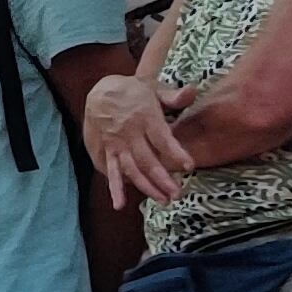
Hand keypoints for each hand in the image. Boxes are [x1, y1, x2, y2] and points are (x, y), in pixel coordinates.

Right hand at [79, 72, 194, 207]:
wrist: (98, 92)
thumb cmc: (132, 92)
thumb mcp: (153, 88)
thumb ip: (173, 95)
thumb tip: (192, 91)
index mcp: (145, 117)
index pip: (162, 138)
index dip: (175, 153)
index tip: (189, 166)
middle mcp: (129, 133)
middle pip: (147, 160)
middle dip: (163, 179)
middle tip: (177, 194)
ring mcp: (116, 145)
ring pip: (131, 169)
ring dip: (146, 187)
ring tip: (162, 200)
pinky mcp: (105, 152)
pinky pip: (111, 171)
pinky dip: (115, 188)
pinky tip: (119, 204)